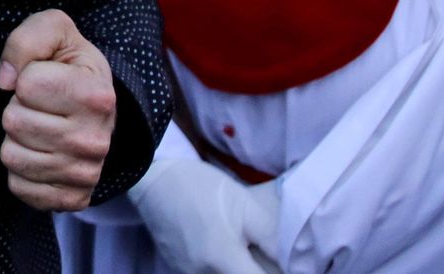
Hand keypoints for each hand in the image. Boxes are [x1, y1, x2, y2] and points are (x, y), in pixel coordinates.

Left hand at [0, 10, 116, 211]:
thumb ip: (27, 38)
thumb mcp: (55, 31)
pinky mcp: (72, 199)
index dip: (27, 76)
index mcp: (96, 95)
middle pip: (13, 122)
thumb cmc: (70, 64)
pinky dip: (21, 168)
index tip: (46, 77)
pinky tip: (41, 152)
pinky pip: (18, 186)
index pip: (26, 84)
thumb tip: (4, 80)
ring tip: (41, 125)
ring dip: (17, 137)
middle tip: (41, 104)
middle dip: (18, 107)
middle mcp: (95, 139)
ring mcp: (85, 174)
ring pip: (11, 156)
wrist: (97, 106)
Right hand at [129, 157, 280, 273]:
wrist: (154, 180)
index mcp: (224, 260)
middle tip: (260, 254)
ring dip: (239, 267)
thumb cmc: (202, 187)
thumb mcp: (243, 204)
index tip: (282, 265)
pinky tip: (223, 248)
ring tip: (240, 247)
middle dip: (256, 269)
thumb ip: (270, 236)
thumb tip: (289, 261)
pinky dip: (222, 267)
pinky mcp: (179, 272)